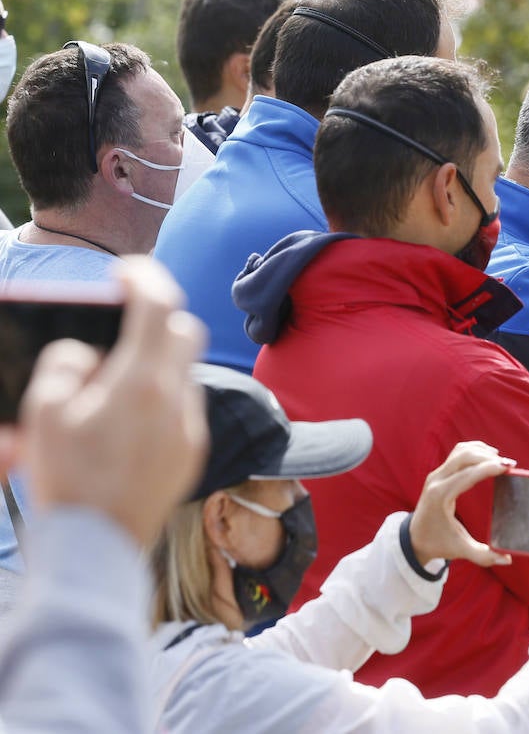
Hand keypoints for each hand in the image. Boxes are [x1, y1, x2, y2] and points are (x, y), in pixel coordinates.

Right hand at [20, 257, 207, 546]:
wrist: (98, 548)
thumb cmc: (66, 481)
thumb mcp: (43, 415)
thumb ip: (65, 366)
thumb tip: (87, 352)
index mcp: (141, 382)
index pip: (159, 305)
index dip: (143, 277)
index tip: (124, 273)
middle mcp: (176, 399)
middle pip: (185, 331)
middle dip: (158, 317)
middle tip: (122, 320)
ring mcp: (190, 426)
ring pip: (185, 370)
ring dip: (157, 361)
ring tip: (115, 379)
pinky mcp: (192, 451)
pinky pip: (183, 406)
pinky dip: (161, 395)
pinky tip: (127, 417)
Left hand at [408, 441, 514, 566]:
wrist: (413, 539)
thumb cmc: (438, 543)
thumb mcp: (460, 551)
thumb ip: (484, 556)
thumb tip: (508, 559)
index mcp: (441, 496)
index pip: (467, 474)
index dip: (489, 468)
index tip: (509, 466)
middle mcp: (436, 480)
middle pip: (464, 456)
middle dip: (488, 457)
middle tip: (510, 464)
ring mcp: (435, 474)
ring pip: (460, 451)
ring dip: (481, 451)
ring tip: (500, 460)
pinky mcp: (438, 473)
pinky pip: (457, 453)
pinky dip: (473, 450)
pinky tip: (487, 456)